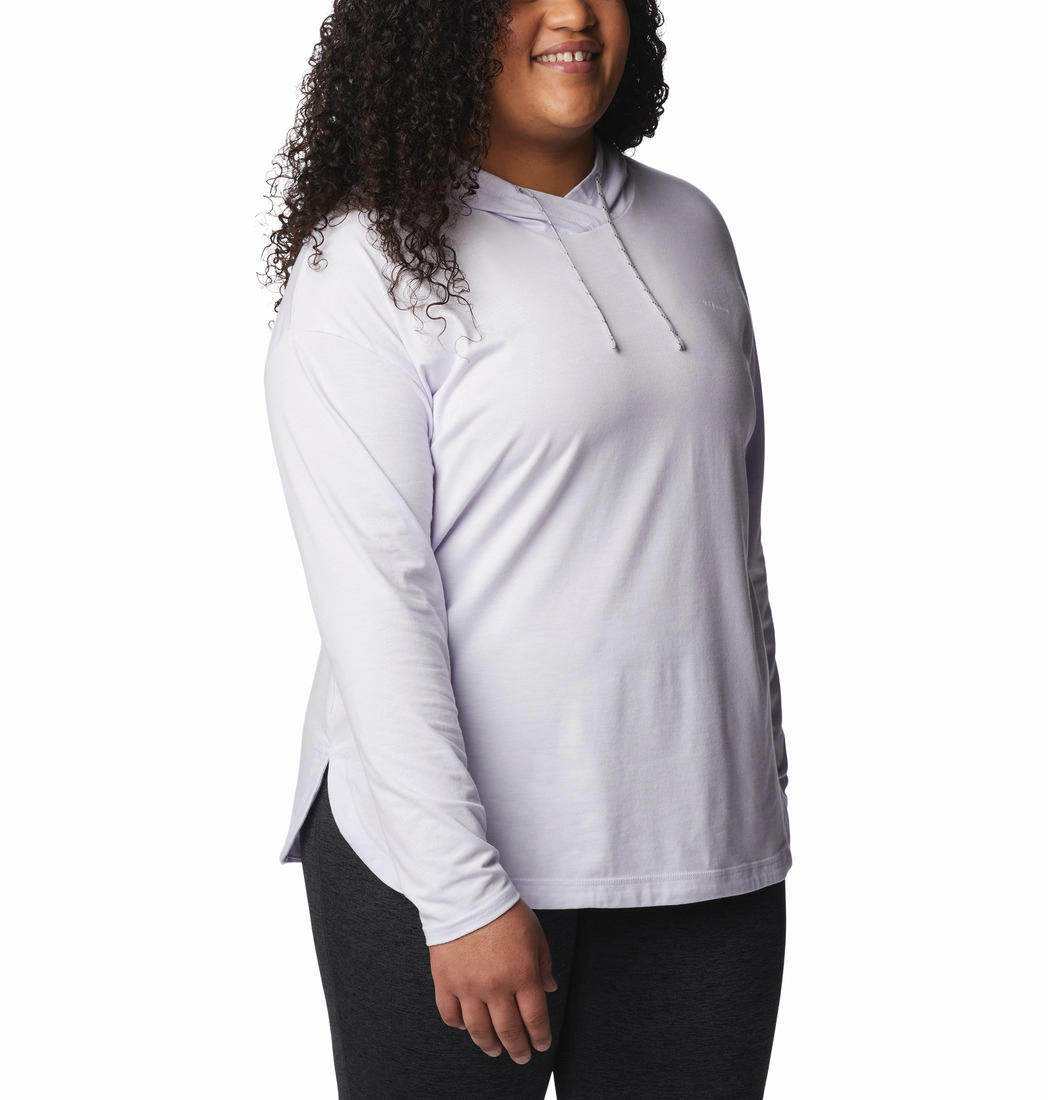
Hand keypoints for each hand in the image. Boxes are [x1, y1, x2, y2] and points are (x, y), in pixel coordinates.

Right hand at [430, 898, 557, 1064]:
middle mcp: (495, 986)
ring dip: (489, 1045)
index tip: (541, 1045)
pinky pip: (450, 1015)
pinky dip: (459, 1025)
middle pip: (508, 1030)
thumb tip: (549, 988)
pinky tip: (466, 1026)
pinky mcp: (445, 982)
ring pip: (479, 1030)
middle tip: (521, 1056)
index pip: (535, 1019)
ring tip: (494, 1050)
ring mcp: (468, 987)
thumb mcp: (534, 933)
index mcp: (522, 974)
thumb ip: (544, 963)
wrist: (465, 894)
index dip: (539, 1037)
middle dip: (518, 1048)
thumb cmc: (503, 910)